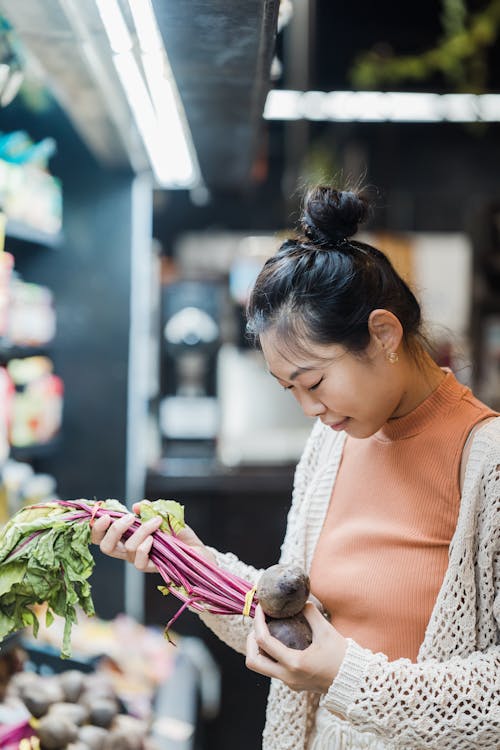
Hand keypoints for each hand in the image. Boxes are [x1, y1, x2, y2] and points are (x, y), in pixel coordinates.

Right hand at [90, 503, 215, 571]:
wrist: (199, 551)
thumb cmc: (180, 534)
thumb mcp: (166, 515)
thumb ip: (150, 509)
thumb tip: (135, 506)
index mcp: (129, 535)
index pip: (103, 534)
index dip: (97, 526)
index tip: (104, 513)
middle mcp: (130, 549)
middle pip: (105, 546)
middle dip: (110, 530)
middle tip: (126, 518)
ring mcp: (140, 559)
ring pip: (127, 548)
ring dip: (141, 531)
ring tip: (156, 522)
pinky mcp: (152, 568)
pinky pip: (139, 562)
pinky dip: (145, 547)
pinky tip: (154, 540)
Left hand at [246, 603, 347, 693]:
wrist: (353, 681)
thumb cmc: (341, 656)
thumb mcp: (326, 631)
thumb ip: (311, 613)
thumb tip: (301, 601)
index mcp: (294, 663)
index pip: (263, 641)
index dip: (258, 621)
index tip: (261, 608)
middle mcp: (287, 676)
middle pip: (253, 661)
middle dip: (249, 641)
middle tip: (258, 624)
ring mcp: (289, 682)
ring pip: (261, 668)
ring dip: (258, 649)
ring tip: (266, 631)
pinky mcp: (293, 684)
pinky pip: (272, 670)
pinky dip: (269, 655)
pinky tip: (278, 641)